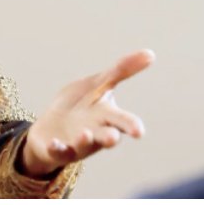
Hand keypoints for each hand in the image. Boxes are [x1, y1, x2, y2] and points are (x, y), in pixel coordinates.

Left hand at [21, 49, 154, 176]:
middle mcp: (95, 133)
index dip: (131, 126)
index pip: (123, 121)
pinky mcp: (57, 149)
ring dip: (84, 140)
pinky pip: (57, 151)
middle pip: (106, 136)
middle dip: (110, 137)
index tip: (139, 131)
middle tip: (113, 137)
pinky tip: (53, 143)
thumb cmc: (81, 104)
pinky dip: (56, 148)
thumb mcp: (99, 84)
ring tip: (84, 134)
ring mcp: (76, 143)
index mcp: (108, 117)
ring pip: (83, 145)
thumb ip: (121, 70)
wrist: (52, 126)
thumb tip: (151, 53)